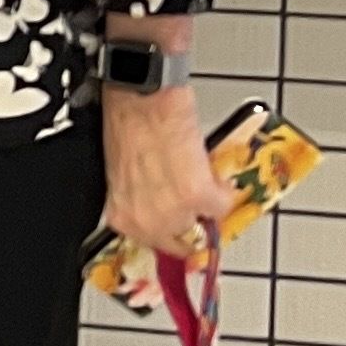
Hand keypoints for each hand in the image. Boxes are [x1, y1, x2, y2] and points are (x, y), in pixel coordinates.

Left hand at [100, 86, 236, 261]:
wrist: (141, 99)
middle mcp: (145, 222)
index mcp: (122, 216)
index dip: (176, 233)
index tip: (187, 228)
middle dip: (194, 219)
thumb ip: (144, 199)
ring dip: (209, 202)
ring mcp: (173, 213)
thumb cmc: (127, 124)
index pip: (158, 245)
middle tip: (198, 197)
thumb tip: (164, 205)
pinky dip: (223, 188)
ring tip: (199, 175)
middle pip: (185, 241)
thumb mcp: (127, 175)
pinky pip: (222, 204)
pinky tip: (209, 167)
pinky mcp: (197, 194)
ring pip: (206, 224)